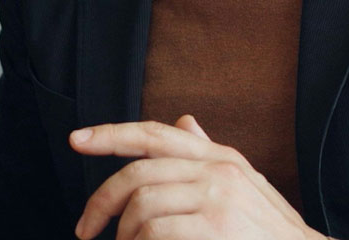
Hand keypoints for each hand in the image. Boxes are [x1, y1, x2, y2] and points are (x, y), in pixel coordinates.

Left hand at [69, 116, 327, 239]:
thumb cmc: (272, 236)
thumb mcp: (246, 189)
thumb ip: (210, 157)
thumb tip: (185, 121)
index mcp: (222, 159)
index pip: (156, 134)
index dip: (111, 134)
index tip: (76, 140)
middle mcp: (219, 171)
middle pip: (136, 175)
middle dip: (101, 203)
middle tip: (86, 229)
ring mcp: (219, 198)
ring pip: (140, 208)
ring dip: (125, 237)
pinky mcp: (216, 227)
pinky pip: (153, 233)